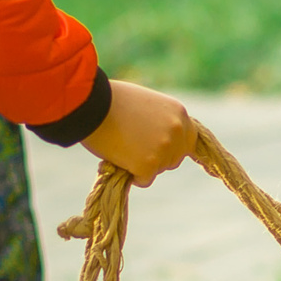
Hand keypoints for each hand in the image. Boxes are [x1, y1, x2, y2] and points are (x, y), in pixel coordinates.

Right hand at [81, 80, 198, 186]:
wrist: (91, 105)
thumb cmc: (111, 100)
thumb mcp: (147, 103)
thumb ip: (160, 120)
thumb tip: (160, 139)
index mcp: (178, 112)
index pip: (189, 140)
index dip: (175, 147)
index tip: (162, 151)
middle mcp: (177, 130)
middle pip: (175, 158)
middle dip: (158, 158)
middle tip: (134, 149)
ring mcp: (164, 148)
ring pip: (159, 169)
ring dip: (144, 165)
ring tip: (123, 148)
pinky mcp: (148, 164)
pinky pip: (145, 180)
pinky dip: (133, 175)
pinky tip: (119, 159)